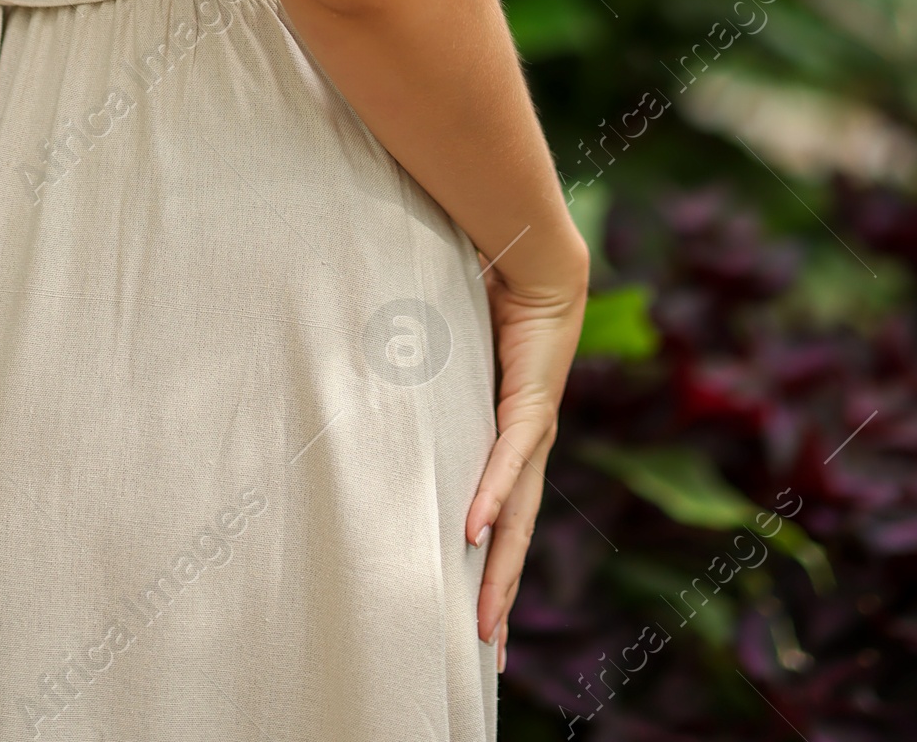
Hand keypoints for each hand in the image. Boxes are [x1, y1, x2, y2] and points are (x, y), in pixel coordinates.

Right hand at [466, 262, 586, 673]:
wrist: (539, 263)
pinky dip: (491, 495)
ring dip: (500, 570)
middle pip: (517, 539)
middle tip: (489, 652)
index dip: (496, 571)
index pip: (507, 521)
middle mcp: (531, 449)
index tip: (483, 621)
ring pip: (517, 518)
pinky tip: (474, 531)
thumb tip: (377, 393)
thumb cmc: (496, 302)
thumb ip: (431, 389)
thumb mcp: (454, 364)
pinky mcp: (530, 404)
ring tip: (484, 620)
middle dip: (502, 597)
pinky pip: (506, 459)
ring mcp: (534, 432)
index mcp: (514, 443)